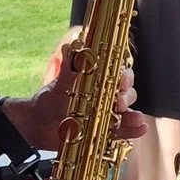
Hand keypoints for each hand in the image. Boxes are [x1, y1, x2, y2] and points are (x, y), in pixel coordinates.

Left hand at [7, 60, 151, 148]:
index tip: (120, 82)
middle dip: (127, 97)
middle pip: (126, 93)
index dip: (123, 77)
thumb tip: (71, 47)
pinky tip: (141, 129)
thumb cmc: (49, 100)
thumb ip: (68, 69)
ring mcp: (106, 115)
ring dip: (135, 116)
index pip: (118, 75)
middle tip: (119, 102)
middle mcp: (106, 97)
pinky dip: (133, 131)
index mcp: (98, 81)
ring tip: (138, 119)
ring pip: (127, 113)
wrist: (38, 125)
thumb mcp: (59, 85)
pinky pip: (122, 132)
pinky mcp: (105, 132)